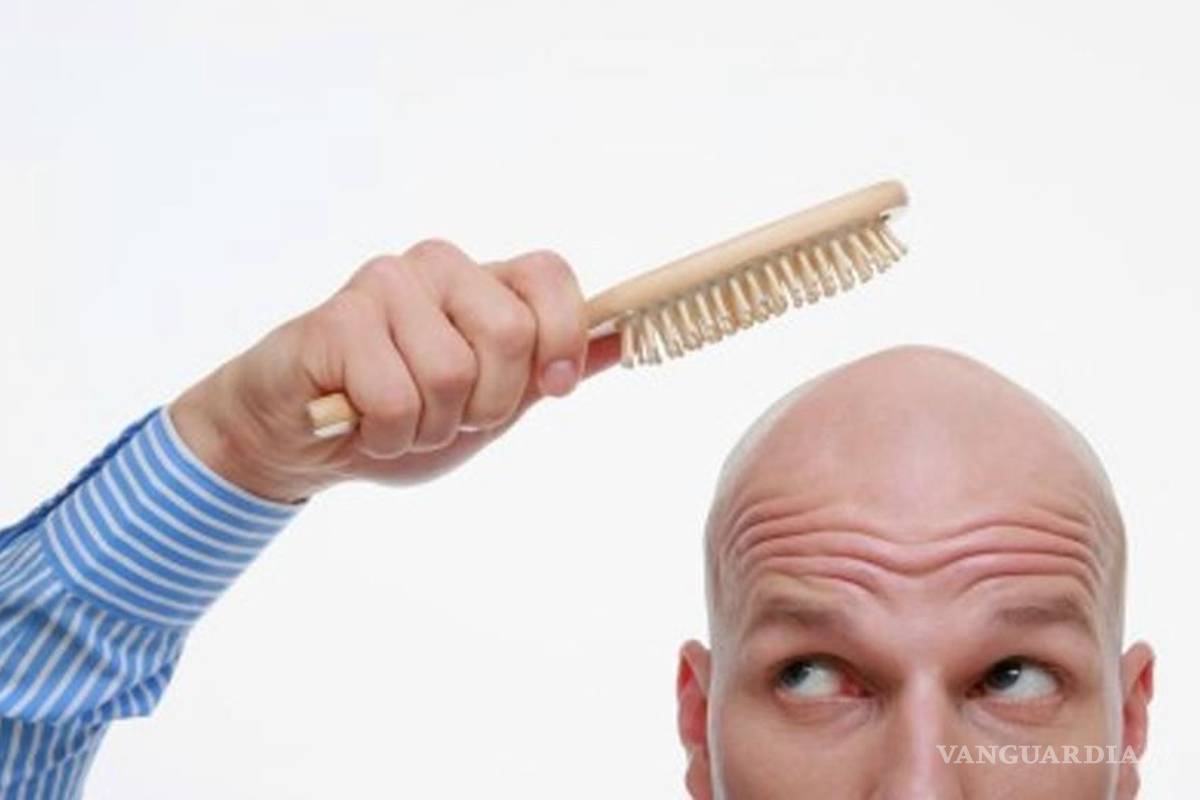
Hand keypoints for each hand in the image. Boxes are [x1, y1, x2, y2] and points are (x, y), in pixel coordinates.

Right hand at [169, 240, 620, 502]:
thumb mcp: (490, 403)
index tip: (552, 388)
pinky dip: (386, 435)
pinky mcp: (336, 319)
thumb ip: (548, 370)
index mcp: (481, 282)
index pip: (551, 275)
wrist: (298, 439)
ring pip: (452, 373)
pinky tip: (359, 422)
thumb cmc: (398, 416)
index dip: (565, 336)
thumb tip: (624, 338)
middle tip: (449, 416)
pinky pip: (396, 396)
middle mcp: (437, 267)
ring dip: (430, 427)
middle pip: (509, 334)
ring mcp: (384, 285)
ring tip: (398, 420)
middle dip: (488, 405)